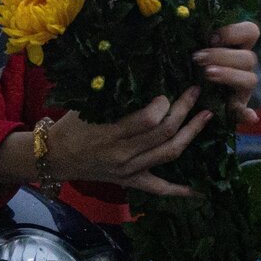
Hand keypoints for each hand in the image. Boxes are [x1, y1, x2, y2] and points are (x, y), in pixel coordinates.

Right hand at [48, 87, 210, 197]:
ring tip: (205, 117)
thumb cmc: (70, 126)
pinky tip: (198, 189)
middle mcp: (123, 155)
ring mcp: (129, 171)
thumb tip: (141, 71)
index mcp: (110, 134)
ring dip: (191, 135)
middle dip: (184, 111)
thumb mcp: (86, 106)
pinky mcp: (130, 181)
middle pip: (164, 134)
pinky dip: (179, 190)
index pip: (148, 120)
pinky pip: (159, 188)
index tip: (167, 91)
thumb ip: (113, 94)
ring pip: (168, 154)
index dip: (164, 104)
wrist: (54, 157)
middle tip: (195, 93)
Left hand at [193, 21, 260, 127]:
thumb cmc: (191, 60)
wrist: (188, 90)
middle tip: (198, 58)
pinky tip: (249, 117)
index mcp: (239, 45)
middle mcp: (245, 64)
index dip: (233, 33)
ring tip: (207, 75)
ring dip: (229, 75)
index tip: (210, 37)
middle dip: (222, 56)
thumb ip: (196, 34)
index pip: (252, 31)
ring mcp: (244, 86)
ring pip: (250, 79)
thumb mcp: (194, 45)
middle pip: (249, 57)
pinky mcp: (238, 107)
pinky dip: (248, 114)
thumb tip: (184, 15)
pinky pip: (246, 111)